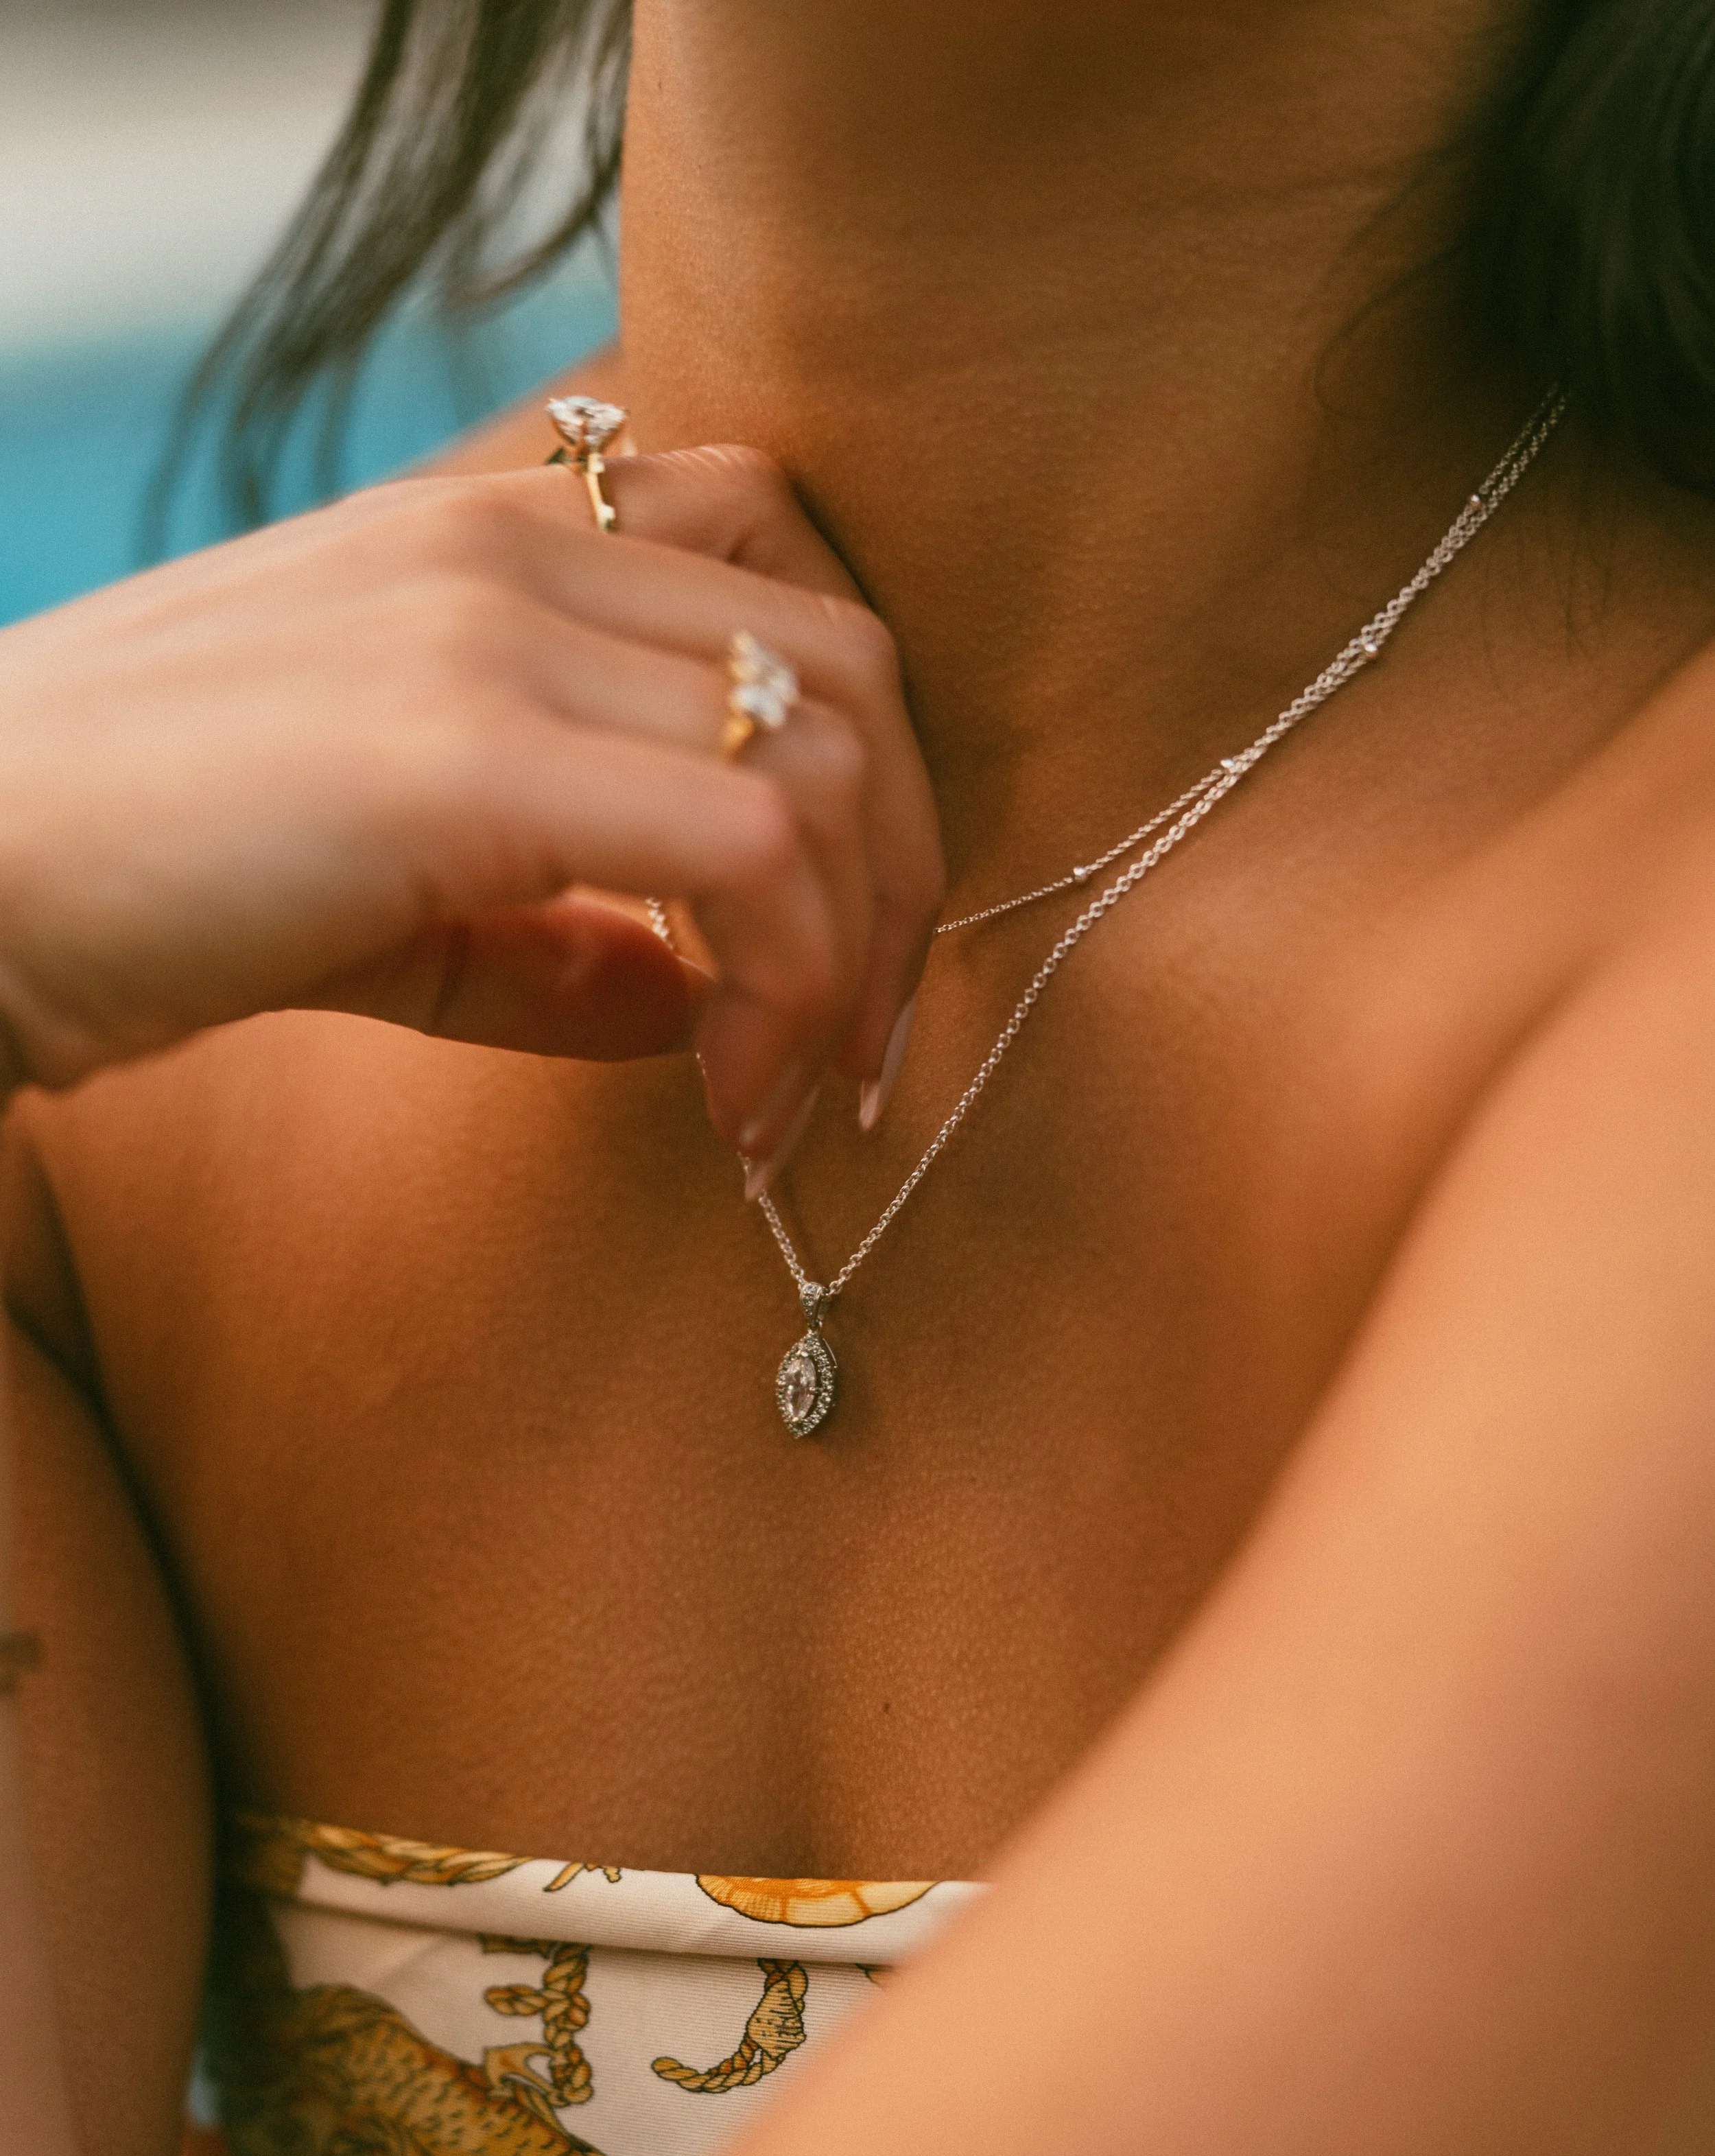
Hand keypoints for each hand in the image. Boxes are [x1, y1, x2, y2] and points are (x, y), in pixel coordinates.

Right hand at [0, 449, 943, 1165]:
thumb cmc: (144, 882)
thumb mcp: (384, 892)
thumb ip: (554, 929)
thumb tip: (699, 1001)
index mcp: (496, 538)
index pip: (784, 574)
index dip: (859, 759)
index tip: (840, 938)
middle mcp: (514, 541)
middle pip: (850, 659)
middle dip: (906, 866)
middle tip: (865, 1047)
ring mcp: (489, 623)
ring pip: (830, 748)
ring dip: (861, 947)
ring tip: (799, 1095)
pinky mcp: (462, 742)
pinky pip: (752, 844)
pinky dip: (789, 985)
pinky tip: (727, 1097)